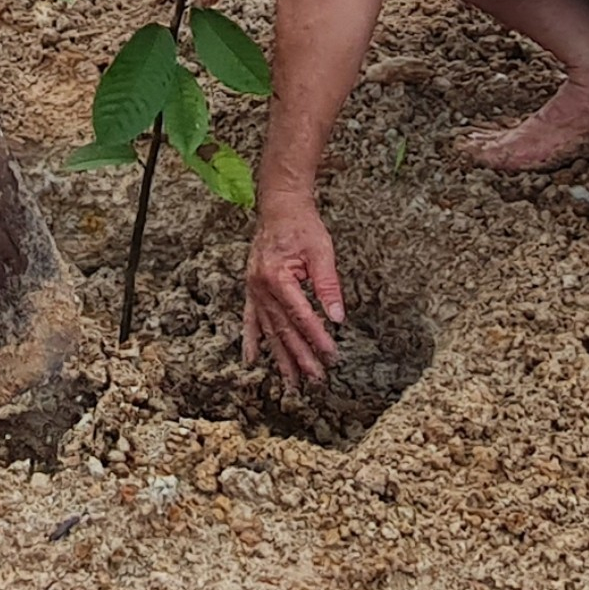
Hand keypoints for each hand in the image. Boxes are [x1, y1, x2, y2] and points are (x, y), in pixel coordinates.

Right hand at [245, 198, 344, 388]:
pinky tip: (252, 359)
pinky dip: (252, 340)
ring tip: (291, 382)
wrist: (278, 207)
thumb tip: (337, 316)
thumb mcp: (321, 251)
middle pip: (284, 329)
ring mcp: (253, 290)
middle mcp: (260, 287)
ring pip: (269, 330)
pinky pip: (251, 320)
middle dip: (301, 357)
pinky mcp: (252, 290)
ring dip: (280, 357)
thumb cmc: (301, 226)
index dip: (317, 338)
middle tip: (316, 379)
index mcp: (277, 277)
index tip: (332, 356)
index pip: (301, 316)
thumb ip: (328, 285)